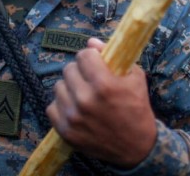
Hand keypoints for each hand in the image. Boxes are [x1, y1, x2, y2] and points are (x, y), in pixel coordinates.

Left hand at [46, 38, 156, 167]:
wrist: (136, 147)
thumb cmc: (137, 107)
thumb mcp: (134, 77)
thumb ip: (112, 56)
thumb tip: (90, 41)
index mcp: (104, 84)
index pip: (83, 55)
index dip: (90, 57)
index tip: (95, 62)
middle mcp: (85, 99)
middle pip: (69, 69)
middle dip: (80, 71)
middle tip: (89, 79)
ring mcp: (73, 117)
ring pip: (58, 86)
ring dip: (70, 88)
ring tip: (82, 94)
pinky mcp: (65, 131)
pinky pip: (52, 107)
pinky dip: (62, 105)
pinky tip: (75, 108)